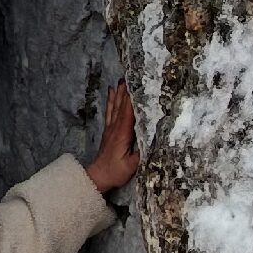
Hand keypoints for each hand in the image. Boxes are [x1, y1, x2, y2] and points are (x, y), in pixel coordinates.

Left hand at [85, 78, 140, 192]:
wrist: (97, 176)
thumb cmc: (115, 172)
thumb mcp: (132, 166)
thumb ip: (143, 153)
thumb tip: (155, 140)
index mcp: (122, 134)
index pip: (129, 113)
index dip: (133, 100)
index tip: (139, 87)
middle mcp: (115, 128)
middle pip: (122, 106)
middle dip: (127, 91)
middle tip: (131, 75)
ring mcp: (111, 129)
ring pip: (115, 107)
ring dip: (119, 93)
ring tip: (122, 79)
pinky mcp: (109, 131)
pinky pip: (110, 112)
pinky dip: (111, 100)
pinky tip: (111, 91)